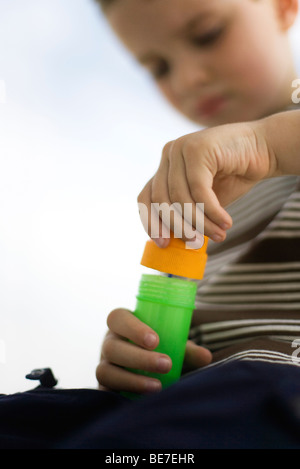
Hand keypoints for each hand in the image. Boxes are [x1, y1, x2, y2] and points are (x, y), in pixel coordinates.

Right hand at [96, 308, 211, 393]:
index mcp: (122, 324)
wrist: (143, 369)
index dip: (133, 328)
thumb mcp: (172, 344)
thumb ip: (187, 349)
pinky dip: (121, 396)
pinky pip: (105, 391)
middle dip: (139, 357)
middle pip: (112, 347)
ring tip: (158, 387)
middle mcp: (109, 343)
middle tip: (166, 364)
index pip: (118, 318)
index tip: (156, 340)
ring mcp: (104, 365)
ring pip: (106, 371)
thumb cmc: (159, 349)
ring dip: (132, 380)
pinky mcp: (104, 386)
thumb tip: (206, 357)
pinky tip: (141, 402)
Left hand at [138, 120, 277, 245]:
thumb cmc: (234, 176)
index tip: (164, 244)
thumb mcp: (204, 199)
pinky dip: (212, 211)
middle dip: (179, 227)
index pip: (145, 197)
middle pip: (161, 199)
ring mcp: (182, 148)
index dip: (151, 222)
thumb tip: (172, 242)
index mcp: (165, 167)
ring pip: (180, 197)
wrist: (265, 149)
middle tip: (195, 244)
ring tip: (219, 236)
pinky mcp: (199, 148)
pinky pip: (199, 190)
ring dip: (200, 222)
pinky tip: (226, 222)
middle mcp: (169, 155)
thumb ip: (187, 213)